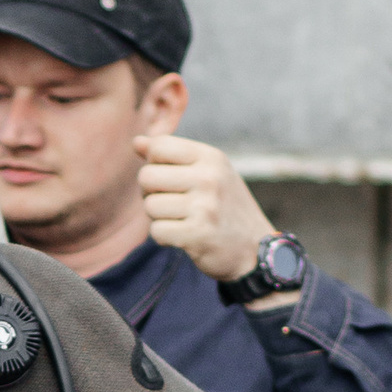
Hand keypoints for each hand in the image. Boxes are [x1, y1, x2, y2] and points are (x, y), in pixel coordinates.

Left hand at [133, 137, 284, 289]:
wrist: (254, 249)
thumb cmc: (224, 206)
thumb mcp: (207, 172)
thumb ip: (171, 155)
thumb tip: (137, 142)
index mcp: (211, 157)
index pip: (159, 146)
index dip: (154, 164)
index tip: (169, 179)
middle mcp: (209, 178)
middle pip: (146, 176)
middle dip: (150, 193)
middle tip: (170, 203)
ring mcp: (205, 206)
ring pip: (149, 206)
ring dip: (158, 217)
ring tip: (181, 220)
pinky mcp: (198, 235)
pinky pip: (156, 231)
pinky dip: (164, 237)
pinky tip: (183, 236)